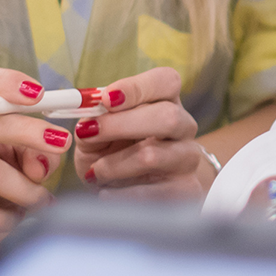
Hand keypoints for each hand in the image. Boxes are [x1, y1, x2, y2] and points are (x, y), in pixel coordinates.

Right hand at [0, 66, 70, 232]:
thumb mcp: (19, 151)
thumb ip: (38, 150)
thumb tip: (42, 166)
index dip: (9, 83)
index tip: (39, 94)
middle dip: (30, 133)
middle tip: (62, 143)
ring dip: (27, 191)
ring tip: (41, 201)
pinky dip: (7, 220)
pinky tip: (13, 220)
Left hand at [74, 68, 210, 199]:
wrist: (132, 189)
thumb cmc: (113, 151)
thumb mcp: (97, 131)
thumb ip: (93, 121)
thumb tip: (88, 123)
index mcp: (166, 100)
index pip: (165, 81)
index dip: (136, 87)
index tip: (106, 99)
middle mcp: (184, 126)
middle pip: (167, 116)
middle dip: (122, 125)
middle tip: (89, 133)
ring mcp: (187, 158)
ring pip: (153, 156)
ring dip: (114, 164)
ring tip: (96, 172)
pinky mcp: (184, 189)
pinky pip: (151, 193)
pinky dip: (120, 194)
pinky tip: (106, 193)